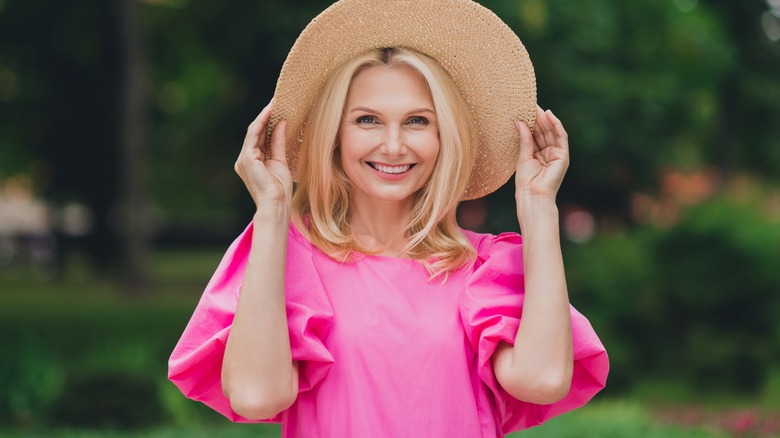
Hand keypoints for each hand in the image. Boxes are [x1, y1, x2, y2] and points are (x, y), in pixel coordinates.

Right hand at [234, 102, 292, 218]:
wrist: (276, 203)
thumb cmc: (279, 188)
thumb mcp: (281, 160)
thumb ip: (278, 142)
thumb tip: (281, 123)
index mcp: (252, 161)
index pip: (260, 137)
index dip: (268, 122)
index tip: (278, 108)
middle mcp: (245, 159)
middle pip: (256, 132)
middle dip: (266, 116)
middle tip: (278, 100)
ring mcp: (244, 158)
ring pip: (253, 131)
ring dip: (264, 116)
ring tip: (275, 102)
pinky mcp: (246, 158)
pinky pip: (253, 135)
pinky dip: (261, 122)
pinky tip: (270, 112)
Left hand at [514, 105, 569, 201]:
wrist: (533, 195)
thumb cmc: (526, 181)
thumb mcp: (523, 157)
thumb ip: (524, 139)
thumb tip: (519, 122)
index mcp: (538, 155)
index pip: (535, 135)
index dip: (530, 122)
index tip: (523, 110)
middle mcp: (548, 154)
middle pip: (543, 132)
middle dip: (537, 118)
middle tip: (529, 104)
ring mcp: (557, 155)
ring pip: (551, 132)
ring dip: (544, 119)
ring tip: (536, 107)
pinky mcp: (563, 156)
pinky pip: (560, 137)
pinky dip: (555, 125)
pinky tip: (549, 115)